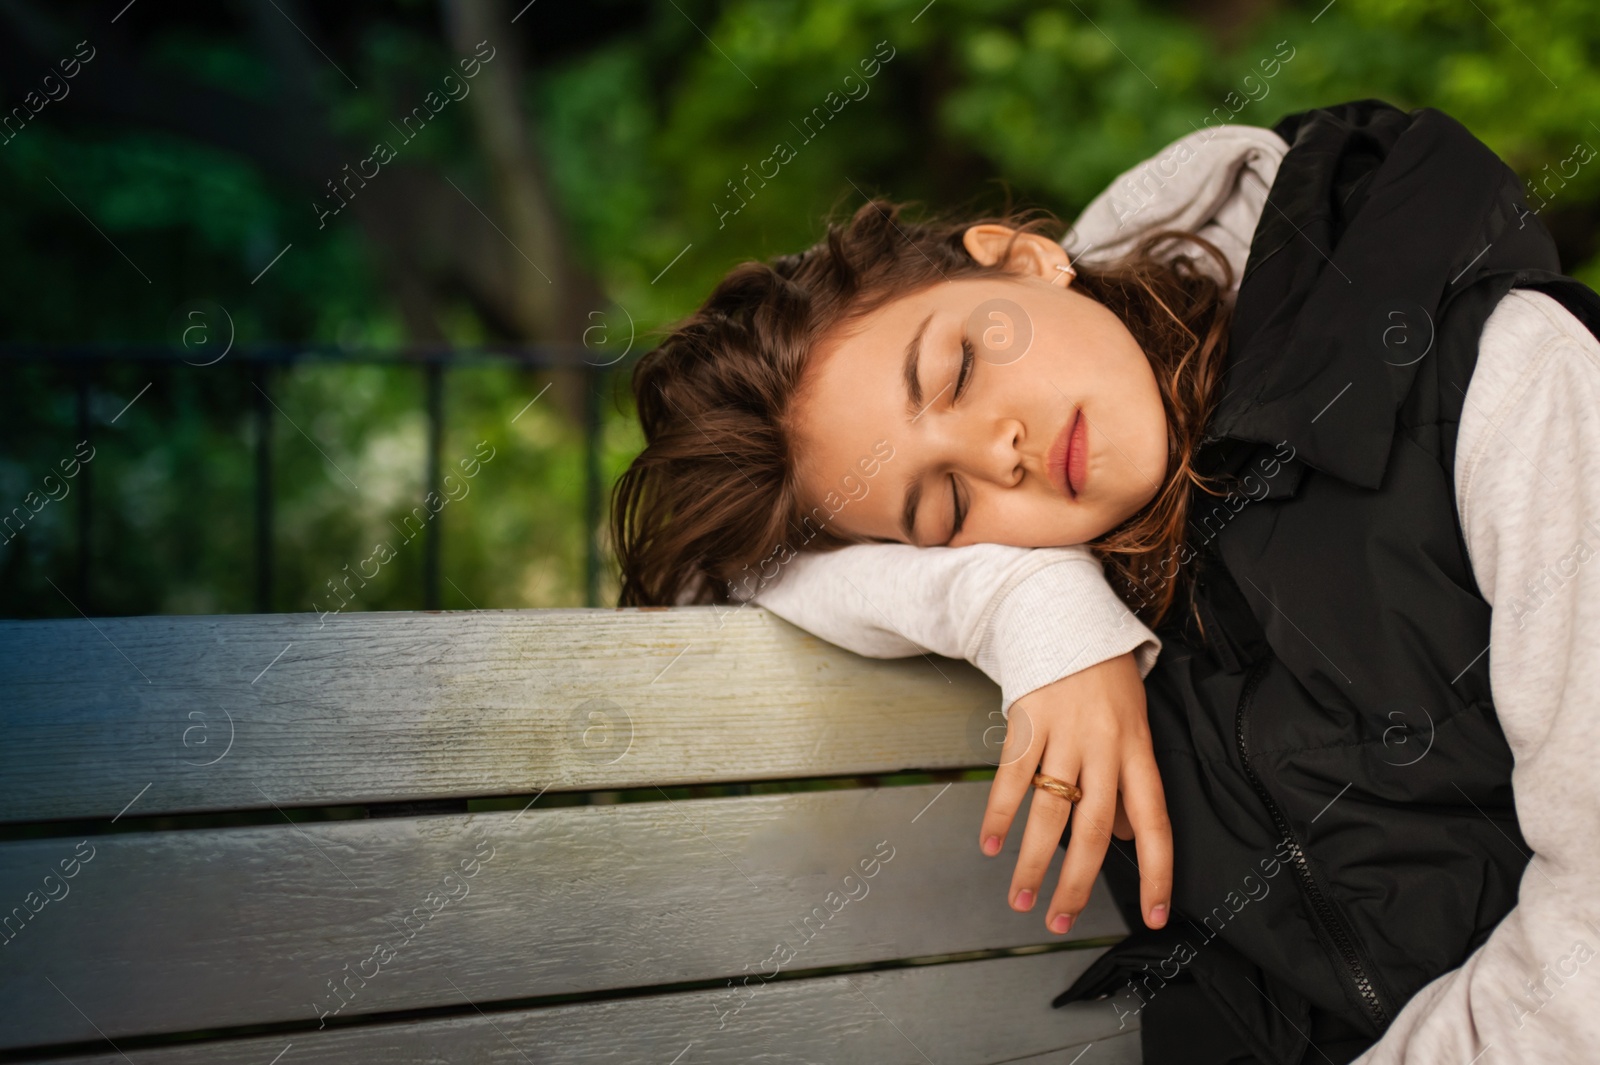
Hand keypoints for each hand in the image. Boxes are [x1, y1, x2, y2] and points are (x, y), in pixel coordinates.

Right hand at [978, 651, 1171, 934]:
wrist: (1068, 616)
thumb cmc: (1104, 678)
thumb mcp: (1134, 725)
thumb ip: (1129, 783)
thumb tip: (1127, 840)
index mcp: (1139, 751)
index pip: (1155, 823)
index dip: (1158, 873)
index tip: (1155, 916)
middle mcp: (1105, 747)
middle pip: (1093, 830)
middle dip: (1077, 884)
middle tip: (1059, 920)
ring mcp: (1065, 735)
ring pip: (1050, 812)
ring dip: (1033, 861)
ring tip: (1021, 897)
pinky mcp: (1028, 722)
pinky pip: (1012, 778)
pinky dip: (1000, 815)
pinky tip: (992, 845)